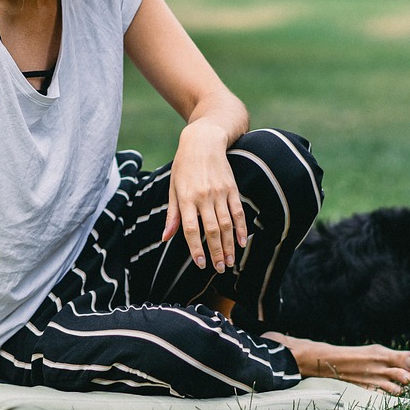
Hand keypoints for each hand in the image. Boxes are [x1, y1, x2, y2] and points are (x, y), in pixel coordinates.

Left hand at [161, 121, 246, 271]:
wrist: (203, 141)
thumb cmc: (183, 166)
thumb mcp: (173, 187)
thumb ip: (172, 214)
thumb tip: (165, 238)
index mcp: (185, 197)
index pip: (190, 229)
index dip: (195, 248)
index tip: (200, 264)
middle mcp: (203, 196)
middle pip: (211, 230)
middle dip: (216, 252)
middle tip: (219, 268)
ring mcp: (219, 192)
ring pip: (226, 224)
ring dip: (229, 245)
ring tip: (230, 262)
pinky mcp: (232, 188)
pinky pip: (238, 212)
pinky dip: (242, 228)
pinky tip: (243, 242)